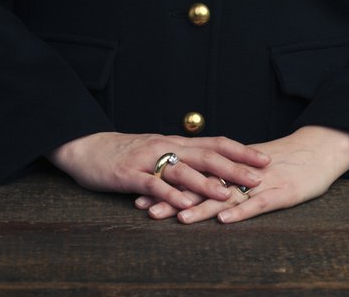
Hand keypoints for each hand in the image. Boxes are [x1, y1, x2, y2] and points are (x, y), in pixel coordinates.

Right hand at [47, 131, 269, 209]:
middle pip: (205, 155)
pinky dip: (170, 194)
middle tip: (259, 175)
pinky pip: (153, 184)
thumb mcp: (156, 151)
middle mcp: (166, 147)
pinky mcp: (129, 174)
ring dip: (207, 182)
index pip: (213, 143)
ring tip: (228, 193)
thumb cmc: (122, 153)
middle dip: (234, 166)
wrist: (85, 147)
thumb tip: (208, 167)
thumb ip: (179, 158)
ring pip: (182, 169)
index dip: (239, 150)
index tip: (263, 158)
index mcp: (174, 142)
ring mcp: (148, 160)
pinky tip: (184, 204)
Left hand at [136, 125, 348, 222]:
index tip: (142, 194)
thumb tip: (200, 186)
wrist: (321, 148)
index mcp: (231, 167)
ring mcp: (260, 182)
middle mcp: (240, 173)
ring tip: (177, 217)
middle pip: (202, 185)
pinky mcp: (281, 192)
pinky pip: (258, 203)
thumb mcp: (253, 169)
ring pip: (226, 195)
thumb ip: (227, 177)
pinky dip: (241, 211)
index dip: (168, 186)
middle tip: (146, 208)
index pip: (193, 176)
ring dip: (201, 206)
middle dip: (174, 197)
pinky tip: (224, 219)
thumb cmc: (288, 161)